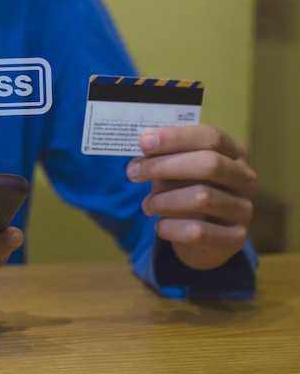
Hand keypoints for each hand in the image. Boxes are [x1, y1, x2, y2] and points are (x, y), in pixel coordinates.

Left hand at [126, 125, 256, 270]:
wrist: (202, 238)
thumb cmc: (185, 192)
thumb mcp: (175, 171)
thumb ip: (161, 159)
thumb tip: (141, 152)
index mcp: (234, 153)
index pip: (210, 137)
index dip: (175, 138)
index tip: (144, 142)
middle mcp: (245, 179)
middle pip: (210, 164)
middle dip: (164, 166)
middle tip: (133, 173)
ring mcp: (243, 210)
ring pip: (202, 198)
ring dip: (164, 200)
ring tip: (147, 205)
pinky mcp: (234, 240)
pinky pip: (197, 232)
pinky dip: (169, 227)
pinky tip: (159, 225)